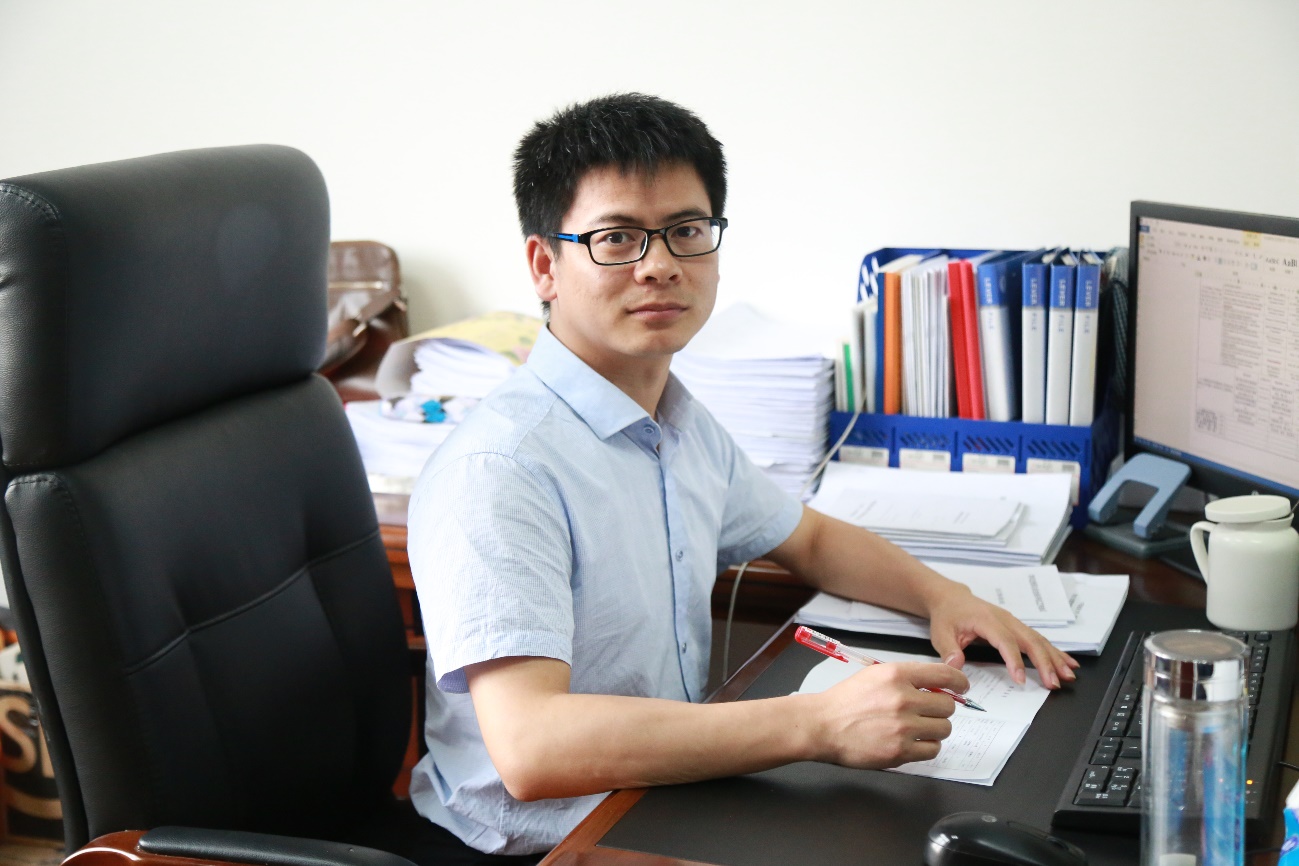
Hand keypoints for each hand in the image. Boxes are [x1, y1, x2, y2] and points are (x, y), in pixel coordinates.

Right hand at [811, 661, 967, 768]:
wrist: (822, 725)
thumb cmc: (846, 701)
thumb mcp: (876, 675)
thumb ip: (910, 677)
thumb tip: (944, 680)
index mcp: (897, 674)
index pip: (945, 675)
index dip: (959, 682)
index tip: (962, 688)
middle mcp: (903, 698)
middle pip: (948, 705)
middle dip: (941, 709)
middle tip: (926, 712)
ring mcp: (903, 726)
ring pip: (944, 728)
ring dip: (935, 729)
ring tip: (916, 728)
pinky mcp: (900, 751)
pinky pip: (933, 749)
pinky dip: (927, 746)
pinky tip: (912, 741)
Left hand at [926, 588, 1078, 687]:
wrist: (951, 598)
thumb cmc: (947, 616)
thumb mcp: (940, 633)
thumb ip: (949, 650)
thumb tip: (956, 666)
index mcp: (986, 620)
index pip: (1005, 641)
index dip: (1015, 661)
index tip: (1021, 680)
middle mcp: (1005, 619)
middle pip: (1030, 640)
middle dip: (1045, 662)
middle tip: (1054, 683)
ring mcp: (1013, 622)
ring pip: (1039, 640)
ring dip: (1055, 658)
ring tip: (1068, 676)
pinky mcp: (1017, 627)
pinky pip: (1039, 639)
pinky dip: (1054, 652)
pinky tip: (1068, 662)